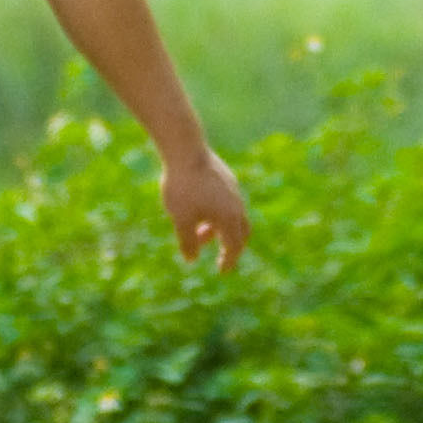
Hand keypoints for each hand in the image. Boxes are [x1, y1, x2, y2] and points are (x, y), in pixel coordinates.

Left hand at [160, 147, 251, 269]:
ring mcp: (233, 189)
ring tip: (199, 232)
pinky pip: (228, 202)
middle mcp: (236, 204)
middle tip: (222, 256)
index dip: (228, 261)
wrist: (185, 150)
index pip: (234, 246)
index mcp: (229, 218)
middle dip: (232, 246)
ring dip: (220, 229)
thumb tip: (191, 260)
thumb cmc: (183, 187)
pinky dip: (219, 214)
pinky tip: (200, 210)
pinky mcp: (226, 178)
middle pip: (241, 232)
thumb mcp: (181, 219)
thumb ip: (187, 242)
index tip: (222, 271)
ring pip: (233, 216)